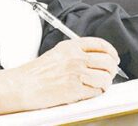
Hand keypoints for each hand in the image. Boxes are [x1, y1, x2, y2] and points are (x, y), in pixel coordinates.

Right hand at [0, 37, 118, 119]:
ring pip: (105, 78)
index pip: (101, 45)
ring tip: (99, 85)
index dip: (112, 52)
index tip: (114, 58)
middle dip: (111, 69)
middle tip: (109, 74)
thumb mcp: (57, 53)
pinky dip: (97, 93)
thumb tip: (95, 59)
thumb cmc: (36, 72)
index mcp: (71, 46)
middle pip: (107, 62)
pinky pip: (96, 91)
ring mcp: (76, 74)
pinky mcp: (75, 90)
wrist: (23, 85)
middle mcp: (76, 58)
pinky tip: (91, 91)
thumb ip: (75, 53)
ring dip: (105, 83)